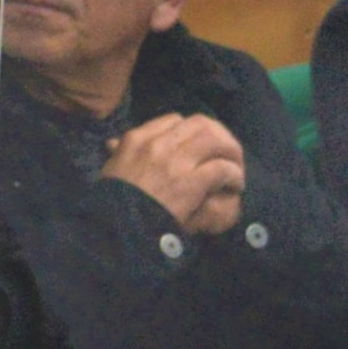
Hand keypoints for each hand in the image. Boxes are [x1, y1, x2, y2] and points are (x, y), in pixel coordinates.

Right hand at [102, 112, 247, 235]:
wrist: (118, 228)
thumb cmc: (111, 202)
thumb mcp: (110, 170)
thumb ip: (117, 153)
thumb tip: (113, 142)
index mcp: (137, 139)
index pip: (174, 119)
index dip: (191, 130)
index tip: (199, 145)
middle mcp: (159, 144)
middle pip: (201, 124)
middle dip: (219, 135)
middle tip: (227, 151)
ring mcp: (176, 162)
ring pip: (216, 141)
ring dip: (231, 152)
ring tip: (237, 167)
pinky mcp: (192, 182)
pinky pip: (222, 168)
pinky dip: (234, 175)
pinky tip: (235, 185)